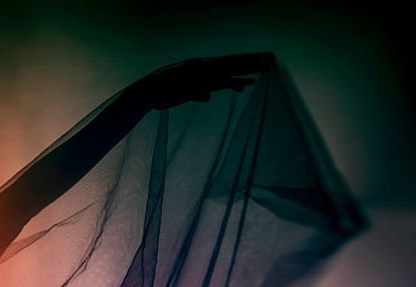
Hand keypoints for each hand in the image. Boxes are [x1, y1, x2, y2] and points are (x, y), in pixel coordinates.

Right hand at [135, 53, 273, 110]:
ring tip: (264, 70)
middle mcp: (203, 68)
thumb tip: (208, 95)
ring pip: (228, 71)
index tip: (259, 61)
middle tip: (270, 62)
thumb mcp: (184, 93)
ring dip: (246, 70)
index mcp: (201, 67)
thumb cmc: (163, 94)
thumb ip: (198, 92)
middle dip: (251, 63)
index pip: (227, 62)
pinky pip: (217, 84)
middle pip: (232, 63)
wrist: (145, 94)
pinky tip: (244, 86)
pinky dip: (231, 84)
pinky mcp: (196, 85)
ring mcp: (200, 75)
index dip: (243, 61)